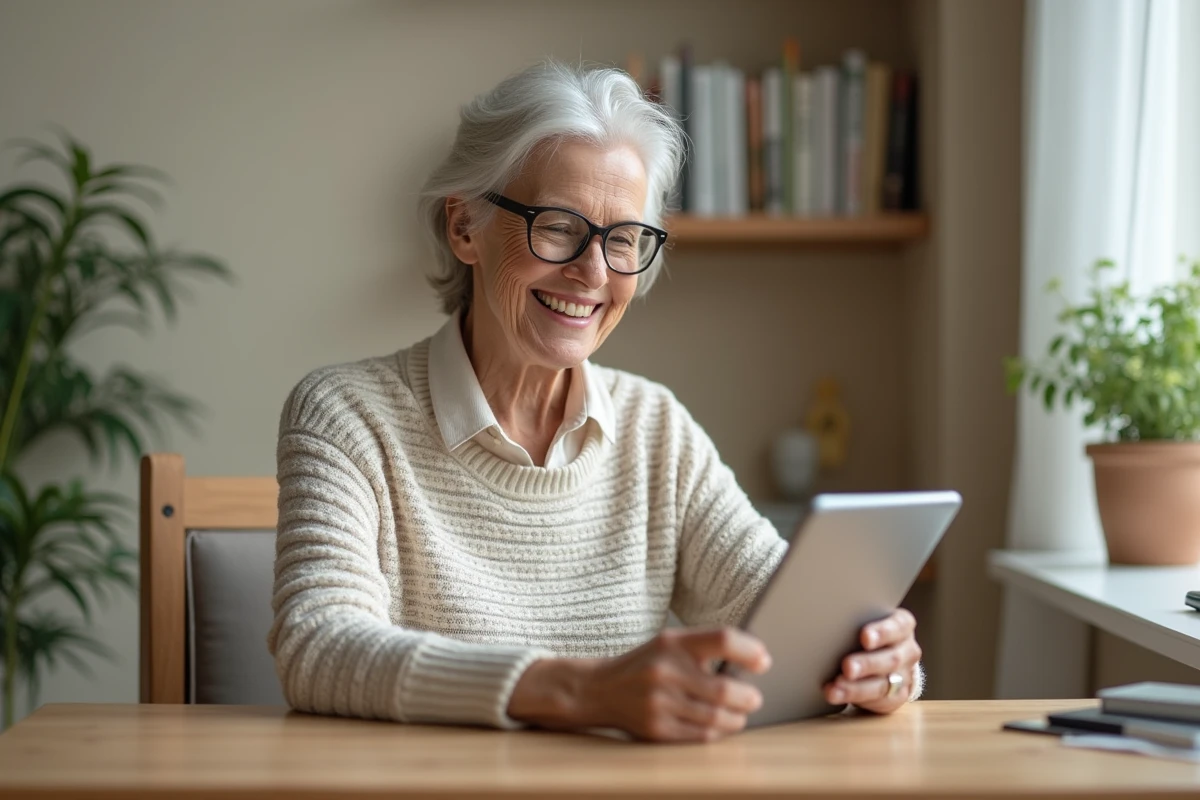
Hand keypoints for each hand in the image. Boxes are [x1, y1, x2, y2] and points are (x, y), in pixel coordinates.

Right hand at [508, 627, 771, 741]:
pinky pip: (702, 735)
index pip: (723, 639)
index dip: (750, 651)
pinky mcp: (657, 729)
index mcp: (673, 643)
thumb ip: (705, 648)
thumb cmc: (645, 664)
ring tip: (741, 713)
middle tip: (753, 698)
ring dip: (737, 718)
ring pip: (718, 718)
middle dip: (748, 697)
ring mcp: (660, 703)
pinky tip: (721, 725)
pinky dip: (718, 731)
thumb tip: (757, 658)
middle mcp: (666, 671)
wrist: (597, 689)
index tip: (763, 662)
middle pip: (725, 689)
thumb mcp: (669, 643)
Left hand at [822, 608, 920, 714]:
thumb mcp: (865, 621)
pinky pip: (880, 701)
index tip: (865, 637)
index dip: (882, 632)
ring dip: (856, 687)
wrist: (884, 657)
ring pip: (883, 684)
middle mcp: (908, 650)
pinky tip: (838, 695)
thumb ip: (854, 621)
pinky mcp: (898, 696)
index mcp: (902, 625)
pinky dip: (857, 699)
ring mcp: (906, 674)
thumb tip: (824, 619)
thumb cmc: (867, 632)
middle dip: (866, 664)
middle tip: (847, 667)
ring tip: (834, 688)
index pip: (898, 626)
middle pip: (891, 658)